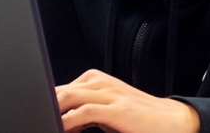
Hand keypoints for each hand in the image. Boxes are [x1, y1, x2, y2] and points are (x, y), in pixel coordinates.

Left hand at [55, 69, 199, 132]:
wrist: (169, 120)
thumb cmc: (137, 118)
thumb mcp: (105, 111)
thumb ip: (83, 111)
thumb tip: (60, 120)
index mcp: (96, 81)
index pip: (61, 88)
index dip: (47, 104)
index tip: (42, 118)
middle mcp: (101, 83)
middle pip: (61, 90)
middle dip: (46, 106)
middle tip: (40, 120)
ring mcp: (110, 94)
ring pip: (69, 97)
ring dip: (54, 112)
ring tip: (47, 124)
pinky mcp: (117, 109)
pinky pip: (85, 112)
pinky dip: (69, 121)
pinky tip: (64, 129)